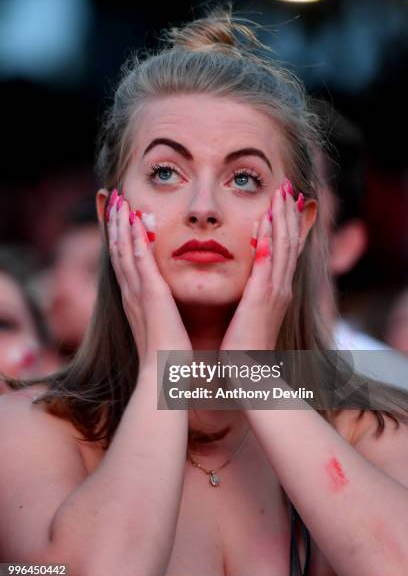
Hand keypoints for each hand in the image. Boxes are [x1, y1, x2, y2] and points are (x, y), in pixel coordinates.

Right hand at [107, 191, 192, 372]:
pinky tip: (136, 218)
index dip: (120, 238)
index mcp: (134, 301)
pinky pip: (139, 259)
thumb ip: (160, 315)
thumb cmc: (166, 358)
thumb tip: (164, 310)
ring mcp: (137, 292)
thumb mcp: (161, 329)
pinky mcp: (150, 294)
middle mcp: (130, 293)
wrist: (164, 377)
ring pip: (123, 249)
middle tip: (114, 199)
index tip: (120, 217)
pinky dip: (135, 237)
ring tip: (120, 199)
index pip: (124, 262)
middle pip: (117, 250)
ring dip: (121, 223)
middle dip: (115, 223)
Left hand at [220, 179, 303, 350]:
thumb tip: (247, 286)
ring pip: (284, 246)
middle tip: (287, 186)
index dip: (287, 224)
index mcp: (277, 291)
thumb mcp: (251, 317)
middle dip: (289, 212)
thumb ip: (252, 297)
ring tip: (281, 192)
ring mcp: (276, 292)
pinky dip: (271, 238)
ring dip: (283, 217)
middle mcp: (281, 288)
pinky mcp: (264, 298)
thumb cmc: (245, 349)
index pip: (286, 249)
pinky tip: (267, 219)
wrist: (250, 376)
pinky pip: (269, 262)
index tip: (283, 201)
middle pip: (290, 241)